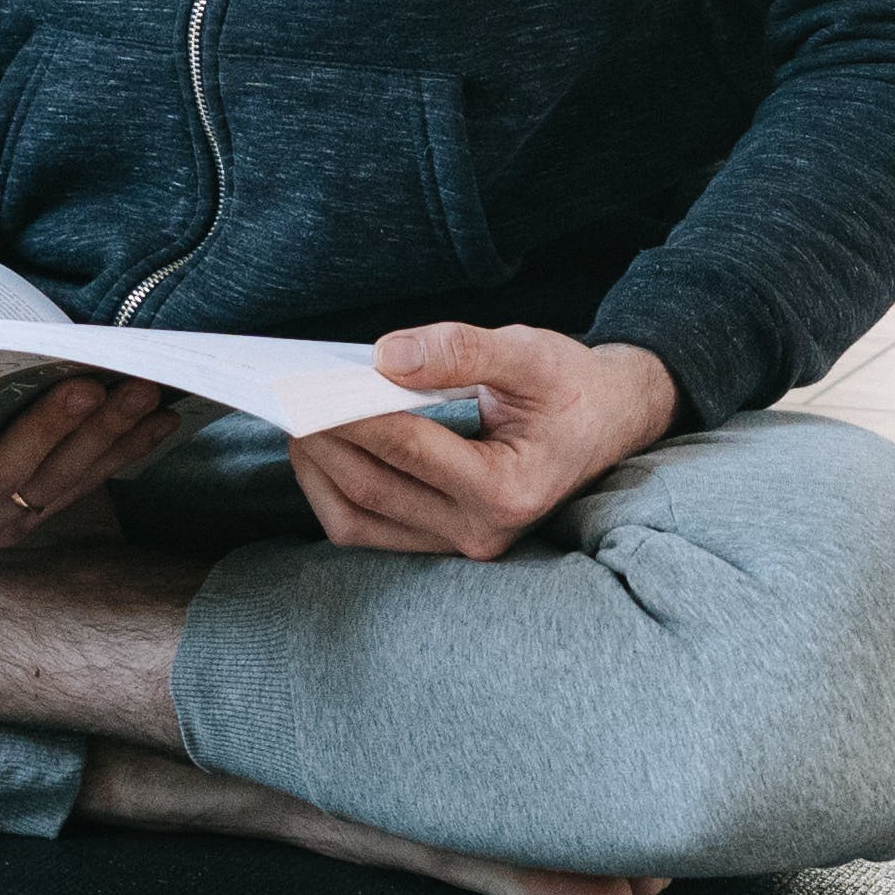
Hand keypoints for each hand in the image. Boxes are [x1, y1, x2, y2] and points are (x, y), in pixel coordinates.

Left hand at [294, 327, 679, 560]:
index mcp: (510, 489)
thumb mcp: (530, 352)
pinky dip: (335, 493)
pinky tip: (321, 450)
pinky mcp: (444, 542)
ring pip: (361, 521)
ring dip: (320, 473)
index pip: (410, 449)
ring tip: (294, 421)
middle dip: (324, 441)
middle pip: (376, 488)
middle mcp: (484, 533)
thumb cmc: (570, 385)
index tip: (307, 383)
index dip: (353, 414)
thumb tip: (383, 356)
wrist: (609, 421)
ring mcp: (462, 545)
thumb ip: (460, 350)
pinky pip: (370, 529)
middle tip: (284, 397)